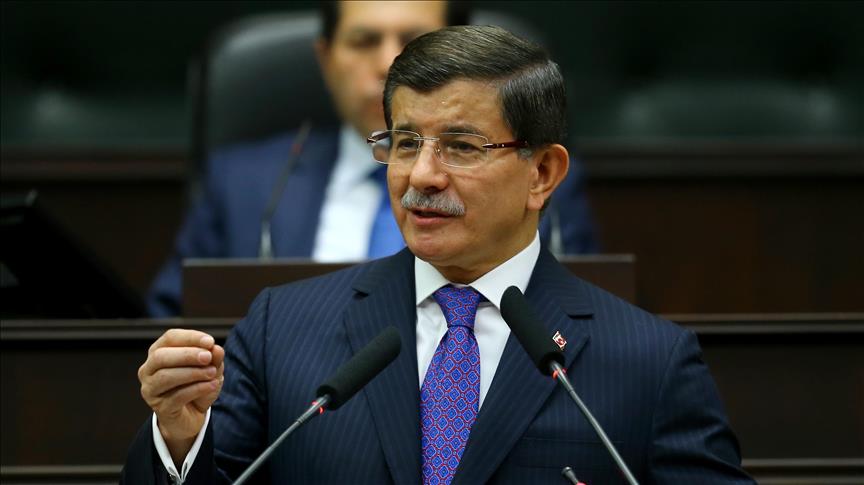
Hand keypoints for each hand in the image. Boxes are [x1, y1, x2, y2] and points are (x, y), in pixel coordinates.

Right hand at [138, 329, 224, 464]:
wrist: (192, 416)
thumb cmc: (197, 386)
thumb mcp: (210, 369)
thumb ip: (213, 358)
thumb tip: (216, 349)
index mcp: (159, 352)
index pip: (170, 338)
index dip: (190, 337)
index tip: (210, 341)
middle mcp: (149, 370)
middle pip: (160, 356)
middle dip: (187, 355)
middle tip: (207, 357)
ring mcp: (151, 390)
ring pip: (165, 377)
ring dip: (192, 373)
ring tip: (212, 373)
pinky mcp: (160, 408)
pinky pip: (177, 396)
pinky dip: (197, 389)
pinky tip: (211, 386)